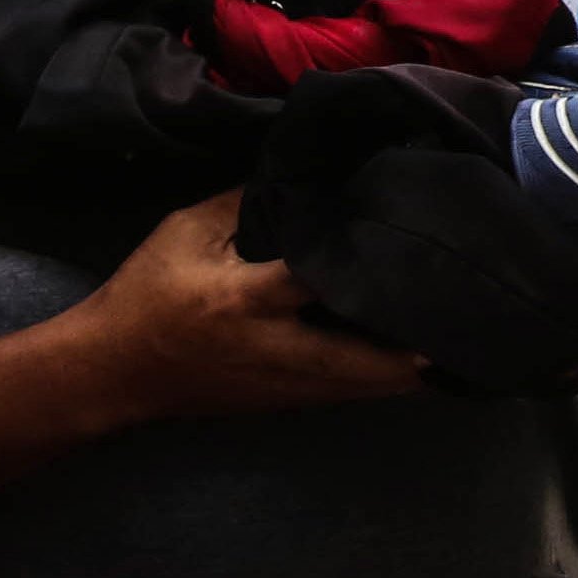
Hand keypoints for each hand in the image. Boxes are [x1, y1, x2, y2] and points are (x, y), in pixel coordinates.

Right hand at [74, 191, 425, 423]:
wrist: (110, 372)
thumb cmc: (145, 294)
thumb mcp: (184, 232)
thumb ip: (244, 203)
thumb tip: (301, 174)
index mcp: (246, 298)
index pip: (319, 279)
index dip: (368, 264)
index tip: (413, 244)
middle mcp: (275, 348)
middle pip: (362, 358)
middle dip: (415, 350)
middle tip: (467, 323)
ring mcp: (282, 385)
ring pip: (362, 386)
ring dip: (407, 368)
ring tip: (459, 339)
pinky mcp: (282, 402)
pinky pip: (345, 392)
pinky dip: (380, 378)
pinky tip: (414, 361)